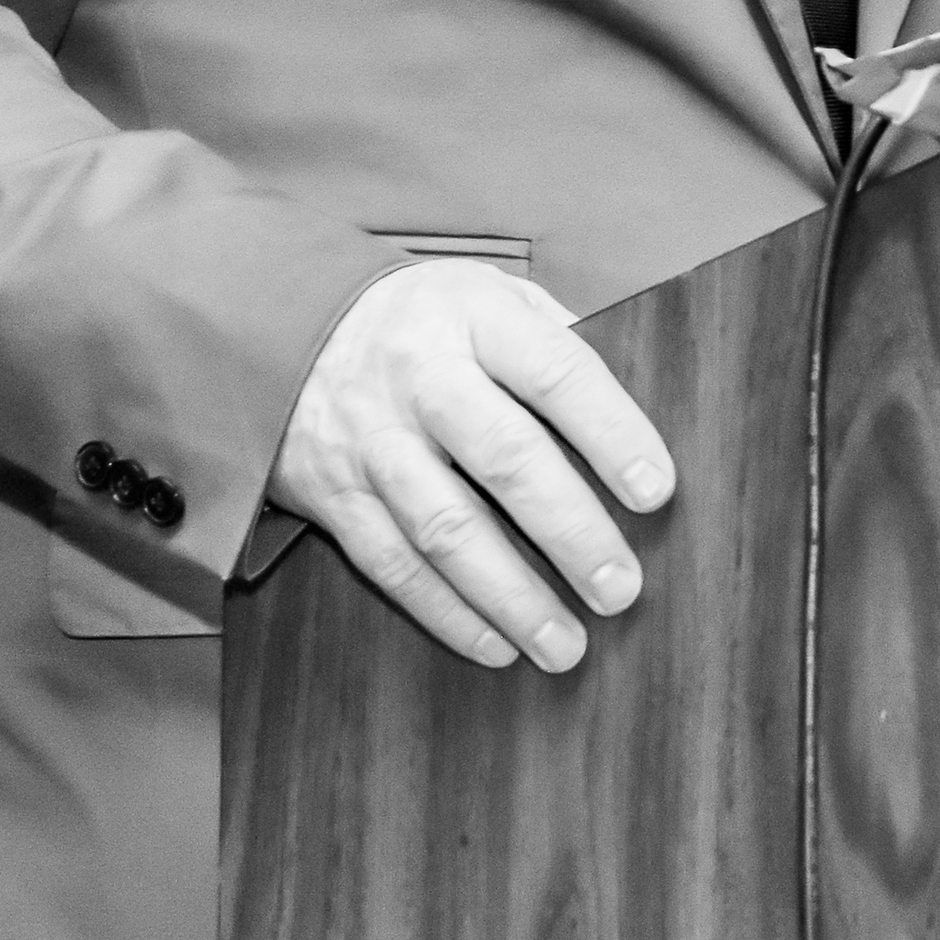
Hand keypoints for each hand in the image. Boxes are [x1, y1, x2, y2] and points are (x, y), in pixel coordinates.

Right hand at [272, 257, 675, 669]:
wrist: (282, 326)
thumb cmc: (425, 319)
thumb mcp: (490, 293)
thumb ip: (557, 337)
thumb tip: (642, 388)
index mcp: (474, 317)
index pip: (555, 373)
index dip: (611, 433)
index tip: (656, 491)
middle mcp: (422, 378)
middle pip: (504, 458)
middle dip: (570, 531)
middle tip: (621, 588)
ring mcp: (373, 440)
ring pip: (445, 528)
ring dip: (511, 595)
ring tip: (566, 646)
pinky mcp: (333, 496)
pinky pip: (392, 564)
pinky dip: (446, 613)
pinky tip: (497, 645)